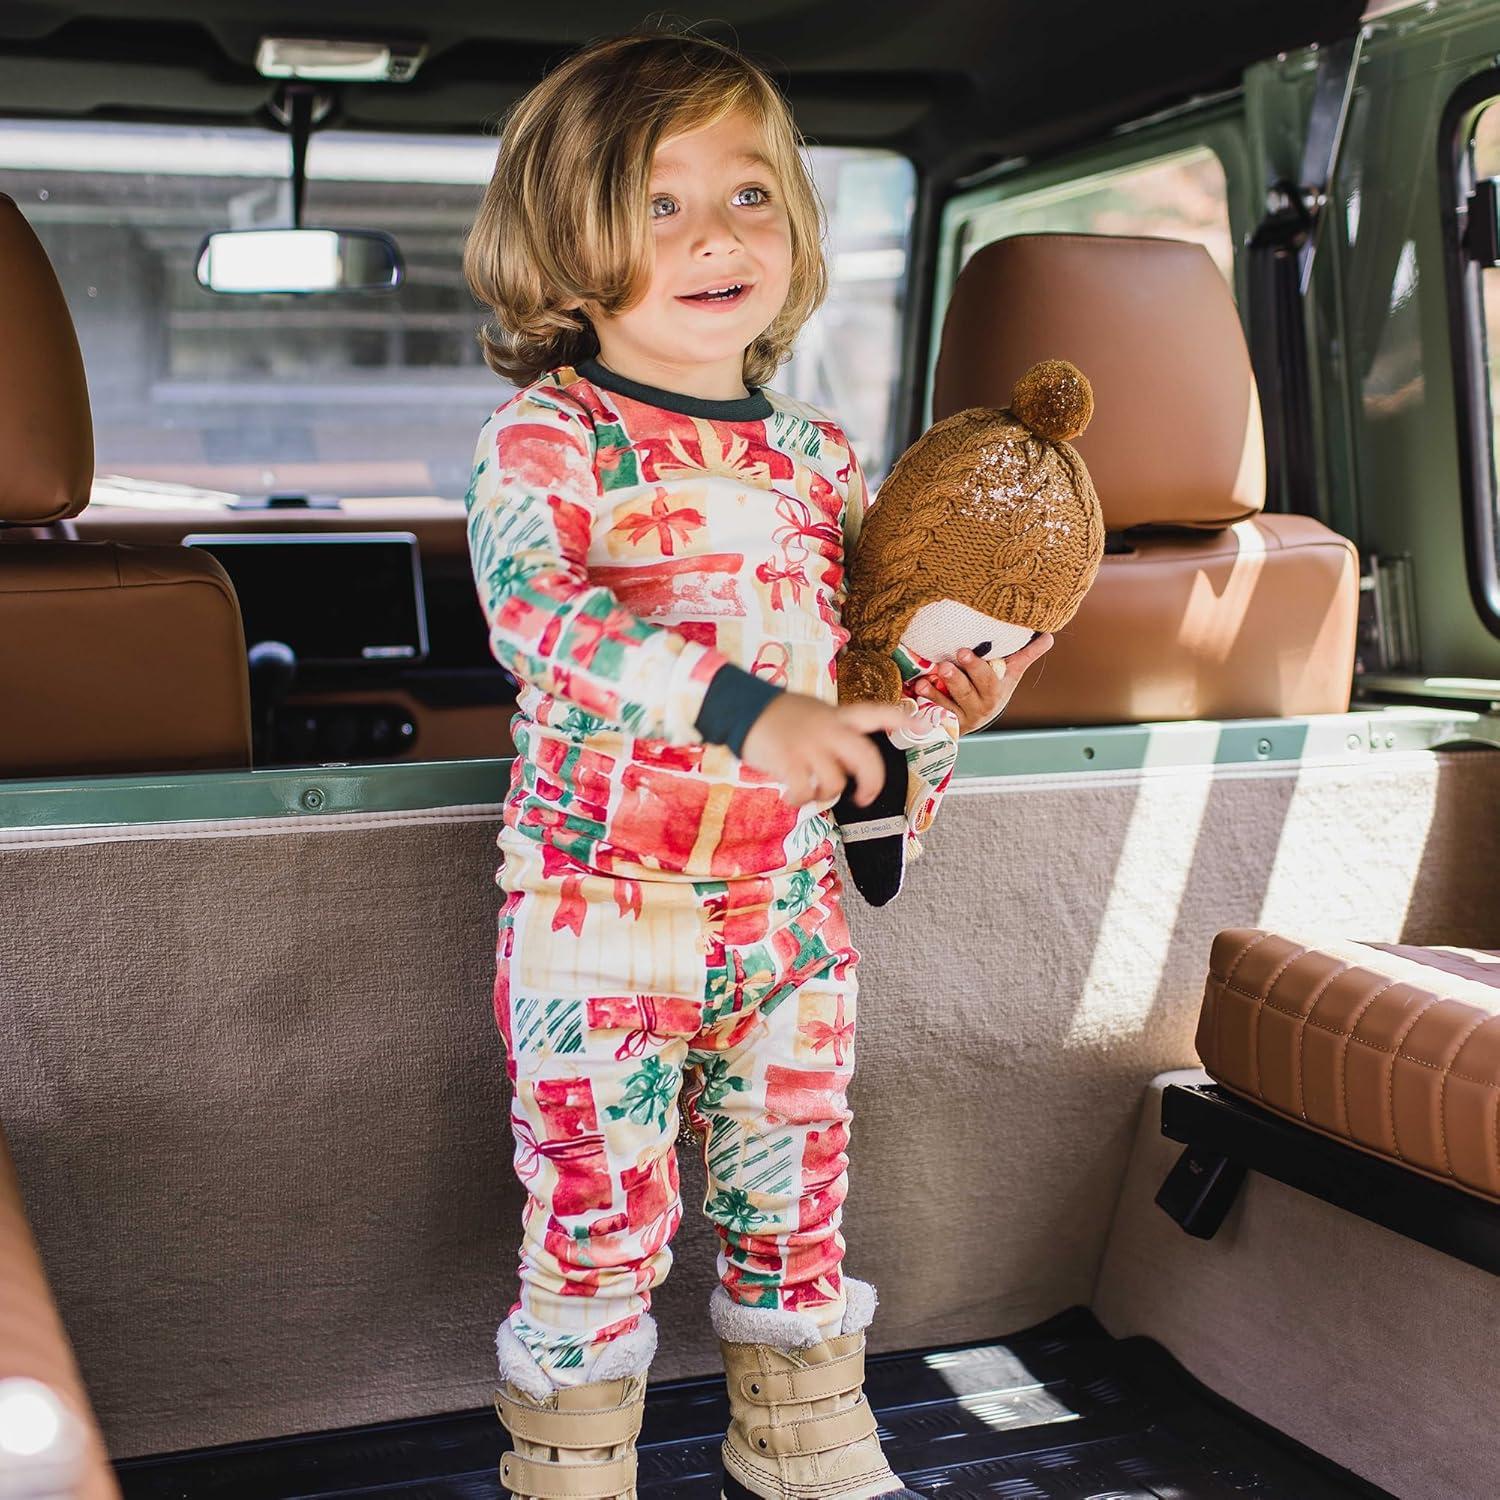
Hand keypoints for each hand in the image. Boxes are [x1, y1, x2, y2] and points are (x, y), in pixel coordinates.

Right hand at [740, 692, 911, 807]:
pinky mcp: (789, 760)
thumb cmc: (776, 714)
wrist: (740, 706)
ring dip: (824, 795)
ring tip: (810, 793)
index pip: (875, 713)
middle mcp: (829, 729)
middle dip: (872, 783)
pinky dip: (798, 799)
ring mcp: (810, 744)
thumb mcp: (811, 712)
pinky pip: (805, 790)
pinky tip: (790, 798)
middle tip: (865, 797)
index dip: (900, 719)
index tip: (921, 724)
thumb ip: (832, 731)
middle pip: (866, 758)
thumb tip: (844, 762)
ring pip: (835, 782)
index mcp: (836, 716)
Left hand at [912, 633, 1054, 731]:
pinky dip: (928, 699)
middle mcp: (982, 705)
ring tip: (933, 673)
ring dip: (941, 688)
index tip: (962, 651)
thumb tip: (1050, 637)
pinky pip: (937, 711)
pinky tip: (920, 686)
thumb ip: (1027, 654)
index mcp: (998, 690)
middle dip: (957, 677)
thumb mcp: (1011, 672)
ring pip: (952, 703)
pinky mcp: (949, 722)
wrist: (977, 717)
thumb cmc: (995, 686)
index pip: (989, 678)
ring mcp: (964, 715)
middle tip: (947, 662)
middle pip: (970, 691)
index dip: (976, 667)